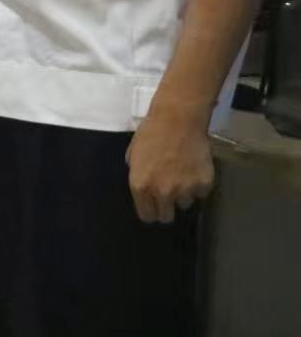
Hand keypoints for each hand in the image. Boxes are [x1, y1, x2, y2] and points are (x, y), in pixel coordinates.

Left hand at [127, 102, 213, 223]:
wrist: (178, 119)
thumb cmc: (151, 133)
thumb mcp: (133, 155)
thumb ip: (138, 175)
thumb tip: (144, 186)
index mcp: (141, 186)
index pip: (147, 216)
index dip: (151, 210)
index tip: (154, 206)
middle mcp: (162, 192)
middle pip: (166, 216)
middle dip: (167, 207)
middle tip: (169, 193)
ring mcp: (185, 190)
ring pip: (185, 203)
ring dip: (183, 194)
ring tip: (182, 174)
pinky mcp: (204, 184)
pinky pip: (201, 192)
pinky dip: (199, 184)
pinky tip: (194, 168)